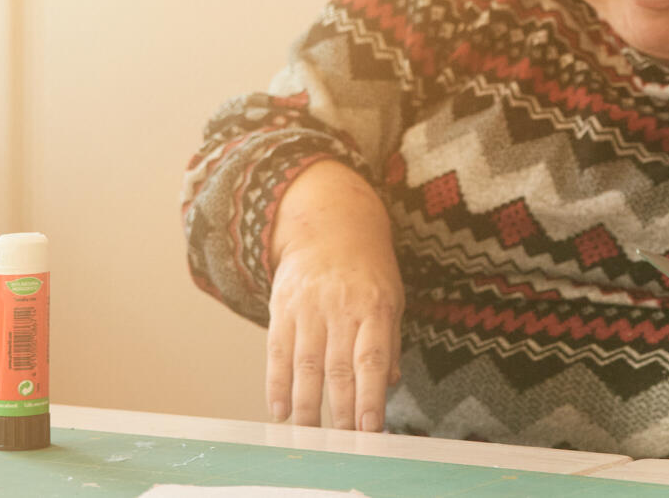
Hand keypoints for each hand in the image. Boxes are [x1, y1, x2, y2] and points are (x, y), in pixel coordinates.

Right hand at [265, 161, 404, 430]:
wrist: (329, 226)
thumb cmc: (367, 269)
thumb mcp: (391, 298)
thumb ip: (390, 342)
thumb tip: (390, 384)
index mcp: (375, 308)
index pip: (373, 360)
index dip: (370, 396)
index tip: (371, 429)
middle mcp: (341, 309)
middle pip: (339, 368)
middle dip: (341, 410)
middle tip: (342, 442)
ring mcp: (310, 308)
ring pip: (306, 365)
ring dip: (307, 405)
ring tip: (310, 435)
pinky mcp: (283, 308)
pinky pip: (278, 352)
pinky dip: (277, 385)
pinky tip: (280, 411)